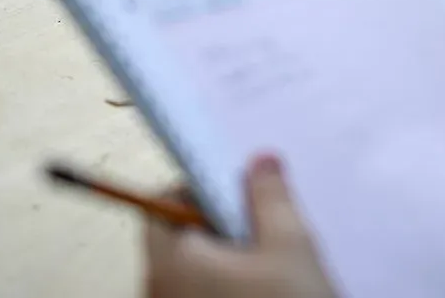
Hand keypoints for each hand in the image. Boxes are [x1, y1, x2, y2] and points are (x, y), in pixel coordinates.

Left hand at [144, 156, 334, 297]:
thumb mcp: (289, 244)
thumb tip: (258, 161)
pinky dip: (222, 287)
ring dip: (223, 260)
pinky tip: (261, 293)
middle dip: (216, 225)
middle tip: (261, 231)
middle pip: (174, 237)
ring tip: (267, 270)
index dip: (196, 188)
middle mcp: (155, 290)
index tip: (234, 193)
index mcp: (170, 260)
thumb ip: (270, 196)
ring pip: (188, 270)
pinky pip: (195, 295)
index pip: (160, 202)